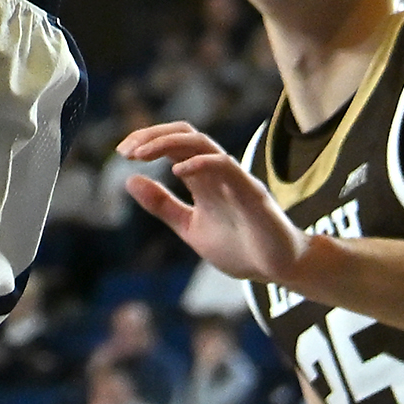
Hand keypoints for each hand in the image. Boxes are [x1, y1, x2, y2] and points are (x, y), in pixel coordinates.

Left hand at [116, 121, 312, 284]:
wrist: (281, 270)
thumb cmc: (241, 248)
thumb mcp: (190, 228)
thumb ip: (163, 205)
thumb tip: (128, 180)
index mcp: (203, 177)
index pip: (173, 142)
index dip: (147, 141)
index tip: (122, 153)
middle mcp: (217, 171)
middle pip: (184, 133)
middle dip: (152, 135)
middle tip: (125, 150)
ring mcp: (235, 178)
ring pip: (201, 142)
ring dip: (167, 142)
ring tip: (142, 154)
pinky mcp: (252, 192)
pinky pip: (225, 165)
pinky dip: (199, 162)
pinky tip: (177, 171)